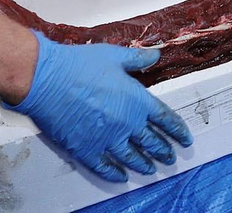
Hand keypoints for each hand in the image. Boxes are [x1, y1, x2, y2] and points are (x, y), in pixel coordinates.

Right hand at [9, 34, 192, 182]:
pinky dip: (114, 173)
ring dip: (143, 164)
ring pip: (131, 158)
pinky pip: (104, 167)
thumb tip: (155, 55)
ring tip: (151, 169)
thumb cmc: (78, 65)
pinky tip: (121, 176)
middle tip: (171, 157)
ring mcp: (106, 139)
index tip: (184, 138)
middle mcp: (126, 123)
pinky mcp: (85, 149)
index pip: (165, 119)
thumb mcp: (114, 56)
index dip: (177, 130)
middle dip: (163, 150)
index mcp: (137, 100)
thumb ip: (137, 58)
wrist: (47, 79)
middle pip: (151, 142)